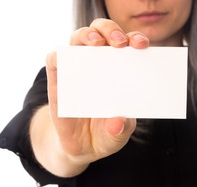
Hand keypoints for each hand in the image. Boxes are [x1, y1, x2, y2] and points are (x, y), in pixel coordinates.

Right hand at [34, 19, 149, 176]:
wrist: (82, 147)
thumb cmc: (107, 133)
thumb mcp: (118, 134)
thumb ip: (121, 128)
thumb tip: (118, 122)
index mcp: (120, 70)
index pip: (127, 44)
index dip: (135, 38)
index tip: (142, 44)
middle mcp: (99, 63)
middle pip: (102, 31)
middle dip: (111, 30)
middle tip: (119, 42)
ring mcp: (77, 69)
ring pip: (78, 38)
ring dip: (87, 35)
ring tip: (96, 44)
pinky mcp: (57, 79)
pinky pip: (54, 60)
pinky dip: (59, 56)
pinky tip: (66, 61)